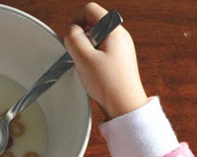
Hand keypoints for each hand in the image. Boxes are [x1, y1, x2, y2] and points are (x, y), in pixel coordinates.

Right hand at [63, 2, 148, 119]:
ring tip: (88, 66)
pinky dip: (92, 58)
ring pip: (95, 38)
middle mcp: (120, 36)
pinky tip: (93, 72)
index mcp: (114, 30)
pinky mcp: (119, 59)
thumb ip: (73, 39)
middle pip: (92, 23)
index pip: (90, 10)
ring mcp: (121, 47)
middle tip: (80, 55)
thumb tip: (71, 31)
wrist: (125, 106)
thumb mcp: (84, 58)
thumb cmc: (109, 84)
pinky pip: (100, 50)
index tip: (71, 38)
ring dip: (86, 50)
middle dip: (81, 37)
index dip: (76, 21)